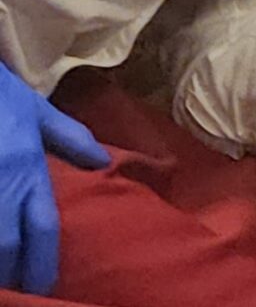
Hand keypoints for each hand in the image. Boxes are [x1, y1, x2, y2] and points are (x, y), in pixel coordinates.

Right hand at [0, 61, 105, 294]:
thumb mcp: (37, 110)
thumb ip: (70, 138)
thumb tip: (103, 162)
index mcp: (28, 168)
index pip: (42, 226)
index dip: (43, 262)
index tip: (45, 286)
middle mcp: (3, 185)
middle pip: (7, 245)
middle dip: (14, 273)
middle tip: (23, 290)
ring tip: (5, 282)